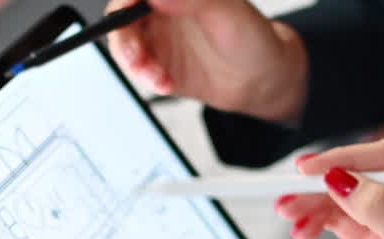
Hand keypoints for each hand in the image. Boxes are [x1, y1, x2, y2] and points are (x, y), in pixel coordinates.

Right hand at [105, 0, 308, 124]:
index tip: (125, 16)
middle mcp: (164, 11)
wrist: (261, 80)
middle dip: (125, 40)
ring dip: (135, 64)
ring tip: (157, 77)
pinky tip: (167, 85)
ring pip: (126, 47)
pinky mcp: (159, 66)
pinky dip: (147, 79)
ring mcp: (159, 39)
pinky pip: (138, 71)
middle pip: (122, 18)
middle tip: (136, 57)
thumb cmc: (252, 39)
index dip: (125, 3)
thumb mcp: (228, 13)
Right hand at [275, 140, 383, 238]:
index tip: (310, 169)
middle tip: (288, 193)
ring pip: (350, 201)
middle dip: (323, 184)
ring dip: (317, 204)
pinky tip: (305, 229)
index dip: (345, 160)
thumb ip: (383, 213)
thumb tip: (345, 182)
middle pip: (363, 178)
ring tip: (288, 213)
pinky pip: (347, 224)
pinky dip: (323, 223)